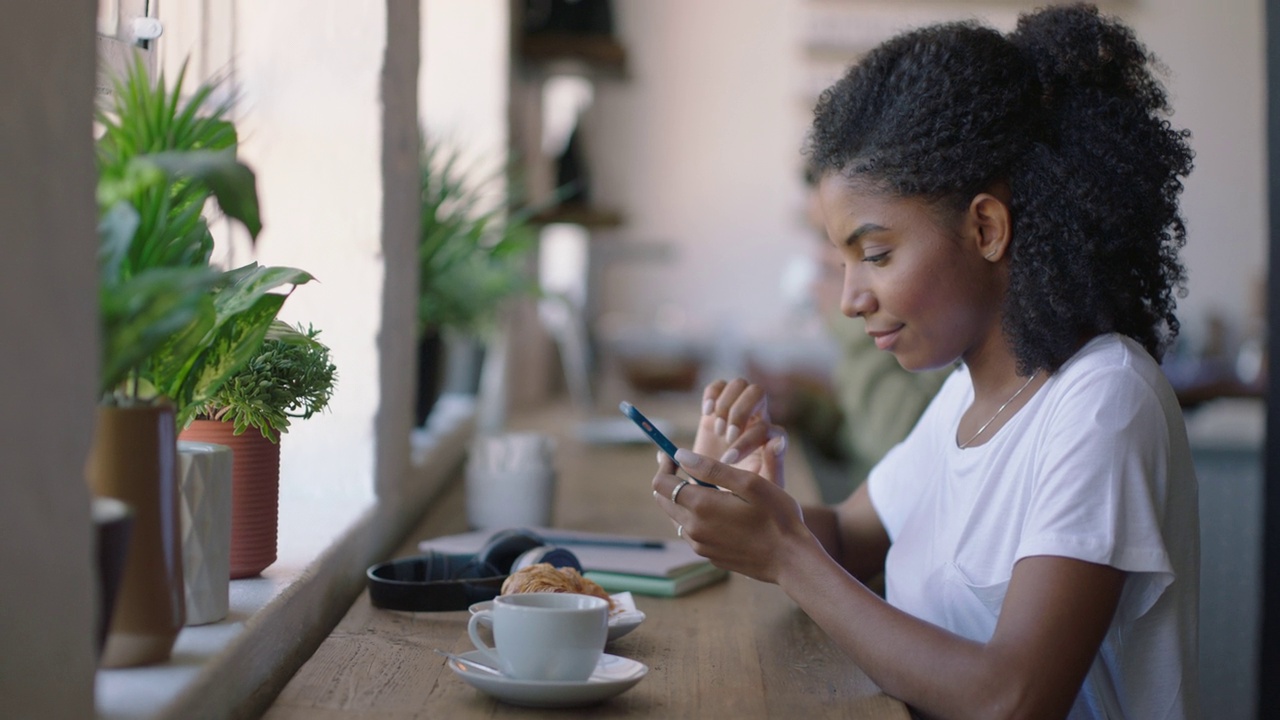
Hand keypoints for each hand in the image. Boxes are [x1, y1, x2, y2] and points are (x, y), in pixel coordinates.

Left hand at [651, 448, 811, 583]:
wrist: (791, 560)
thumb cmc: (777, 517)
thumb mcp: (749, 483)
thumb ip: (711, 469)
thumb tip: (680, 455)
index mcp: (700, 507)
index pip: (661, 483)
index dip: (664, 465)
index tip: (671, 454)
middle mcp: (694, 529)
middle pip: (664, 500)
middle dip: (670, 480)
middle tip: (685, 465)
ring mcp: (701, 546)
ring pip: (677, 517)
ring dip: (683, 500)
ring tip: (705, 487)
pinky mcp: (711, 556)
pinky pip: (693, 532)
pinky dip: (696, 517)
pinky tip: (718, 511)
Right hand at [695, 378, 787, 486]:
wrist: (716, 489)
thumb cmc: (743, 492)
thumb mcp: (761, 488)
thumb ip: (774, 468)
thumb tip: (776, 442)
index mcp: (770, 440)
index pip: (770, 428)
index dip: (749, 441)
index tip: (728, 459)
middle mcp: (757, 419)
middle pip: (758, 393)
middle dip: (740, 413)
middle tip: (726, 436)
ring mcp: (736, 410)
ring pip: (740, 385)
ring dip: (726, 404)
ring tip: (717, 429)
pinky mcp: (717, 408)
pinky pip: (718, 386)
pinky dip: (711, 394)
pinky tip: (706, 413)